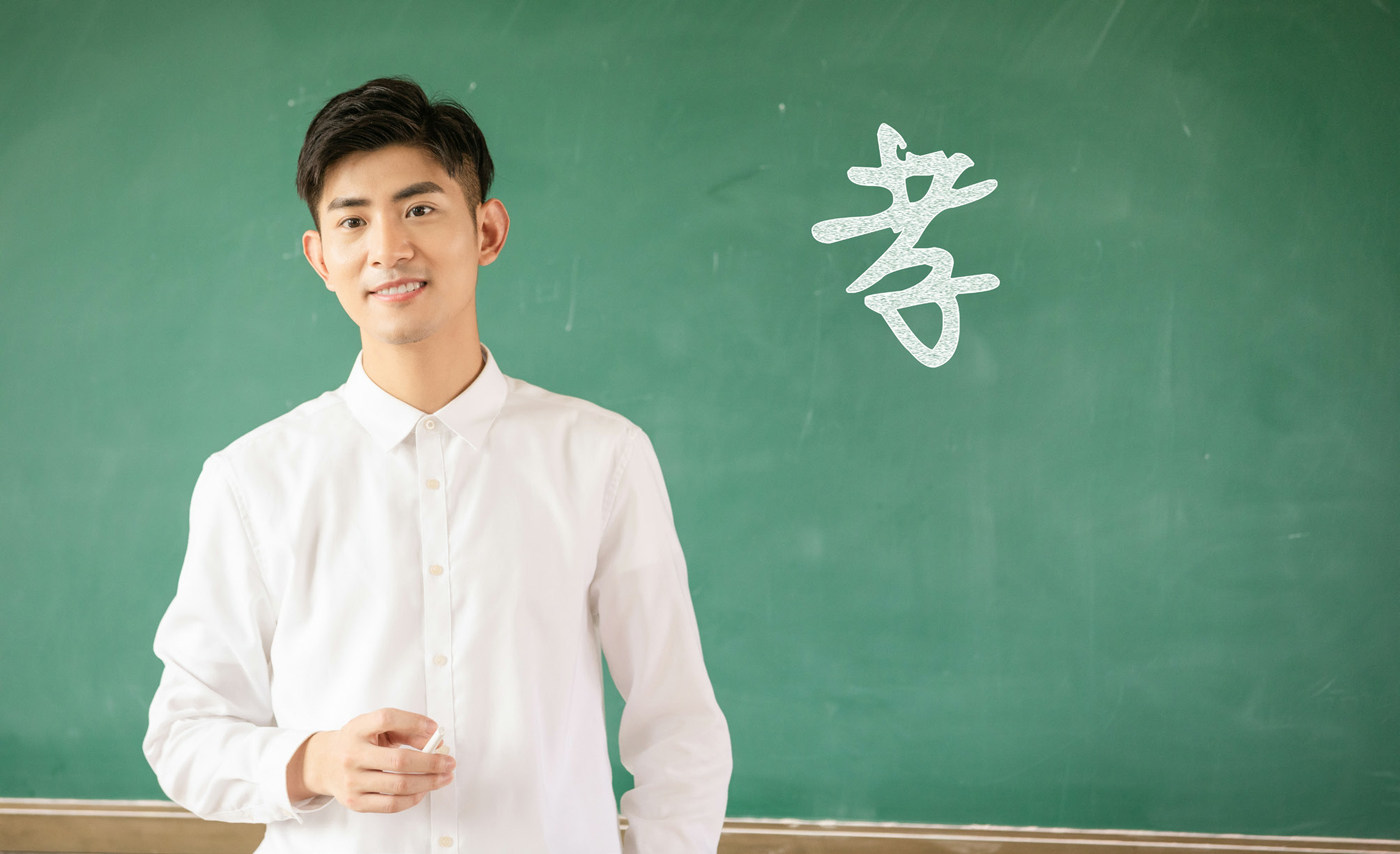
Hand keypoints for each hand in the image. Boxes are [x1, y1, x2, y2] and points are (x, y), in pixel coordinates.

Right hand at [287, 708, 454, 812]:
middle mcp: (352, 755)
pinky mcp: (355, 802)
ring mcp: (352, 781)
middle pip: (399, 760)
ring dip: (429, 782)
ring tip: (444, 777)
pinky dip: (413, 798)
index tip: (435, 728)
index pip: (387, 719)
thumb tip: (435, 741)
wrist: (324, 763)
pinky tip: (424, 790)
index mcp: (357, 729)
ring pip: (399, 786)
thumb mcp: (374, 727)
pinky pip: (391, 804)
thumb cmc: (357, 742)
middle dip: (431, 762)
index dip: (415, 722)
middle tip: (449, 762)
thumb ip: (405, 729)